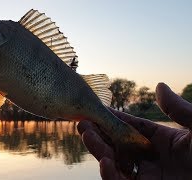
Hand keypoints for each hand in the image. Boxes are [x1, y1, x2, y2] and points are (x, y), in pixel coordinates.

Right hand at [77, 83, 191, 179]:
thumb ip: (179, 110)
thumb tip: (159, 86)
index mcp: (161, 140)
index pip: (130, 127)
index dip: (112, 118)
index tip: (96, 110)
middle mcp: (149, 157)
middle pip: (117, 143)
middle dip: (98, 133)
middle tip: (83, 123)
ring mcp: (146, 176)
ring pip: (115, 162)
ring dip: (98, 149)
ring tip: (87, 135)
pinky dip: (109, 174)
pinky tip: (104, 160)